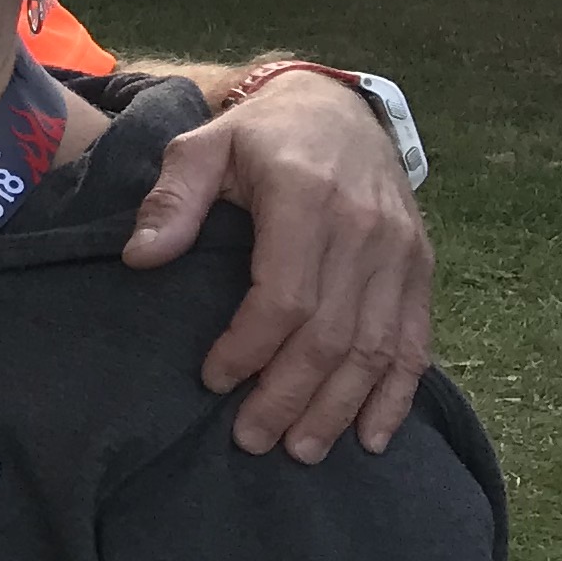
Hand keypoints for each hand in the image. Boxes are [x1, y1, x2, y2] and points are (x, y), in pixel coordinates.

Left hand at [126, 69, 430, 458]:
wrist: (336, 109)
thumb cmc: (257, 136)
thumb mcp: (201, 146)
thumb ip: (171, 199)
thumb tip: (140, 257)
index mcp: (306, 199)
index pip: (284, 296)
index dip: (250, 347)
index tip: (213, 379)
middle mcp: (364, 230)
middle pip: (331, 335)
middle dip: (290, 395)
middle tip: (252, 440)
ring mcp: (401, 253)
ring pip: (376, 348)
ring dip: (340, 408)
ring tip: (302, 451)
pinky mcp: (421, 268)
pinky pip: (416, 342)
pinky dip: (397, 394)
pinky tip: (372, 436)